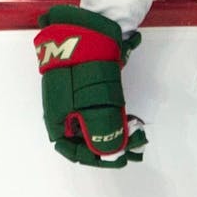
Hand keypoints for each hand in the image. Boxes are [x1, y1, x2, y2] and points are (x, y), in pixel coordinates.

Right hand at [34, 5, 145, 167]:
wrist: (82, 37)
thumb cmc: (81, 75)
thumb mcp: (92, 107)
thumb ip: (101, 131)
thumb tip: (110, 152)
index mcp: (58, 123)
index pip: (74, 151)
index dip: (96, 158)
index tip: (119, 160)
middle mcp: (66, 115)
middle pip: (87, 139)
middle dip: (112, 147)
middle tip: (135, 150)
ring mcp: (77, 100)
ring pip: (97, 125)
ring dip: (118, 133)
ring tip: (139, 137)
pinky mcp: (89, 88)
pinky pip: (102, 109)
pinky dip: (117, 117)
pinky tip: (133, 120)